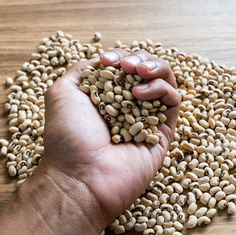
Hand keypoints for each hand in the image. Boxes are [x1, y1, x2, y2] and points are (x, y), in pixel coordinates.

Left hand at [40, 49, 180, 222]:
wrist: (81, 175)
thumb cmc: (67, 136)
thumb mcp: (62, 92)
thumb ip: (82, 70)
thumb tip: (104, 61)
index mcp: (106, 98)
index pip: (123, 68)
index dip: (119, 57)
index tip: (106, 60)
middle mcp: (128, 107)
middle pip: (146, 71)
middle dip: (139, 60)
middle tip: (127, 66)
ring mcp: (146, 119)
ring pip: (164, 82)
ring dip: (155, 68)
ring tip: (139, 72)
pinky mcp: (163, 132)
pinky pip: (173, 101)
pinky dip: (161, 88)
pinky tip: (140, 94)